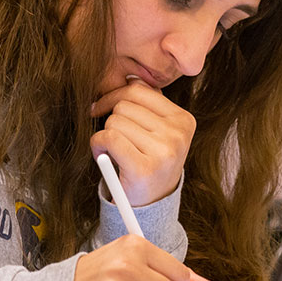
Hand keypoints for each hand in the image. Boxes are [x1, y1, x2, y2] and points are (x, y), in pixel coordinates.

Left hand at [90, 79, 194, 206]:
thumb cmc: (148, 161)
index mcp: (183, 119)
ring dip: (104, 134)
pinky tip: (103, 156)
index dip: (114, 96)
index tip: (103, 107)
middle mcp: (178, 134)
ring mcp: (164, 151)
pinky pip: (109, 138)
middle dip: (110, 119)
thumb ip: (147, 105)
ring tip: (111, 151)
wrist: (150, 205)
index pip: (139, 90)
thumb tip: (127, 75)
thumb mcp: (157, 131)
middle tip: (111, 138)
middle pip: (124, 105)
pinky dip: (98, 145)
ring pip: (115, 121)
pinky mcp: (145, 168)